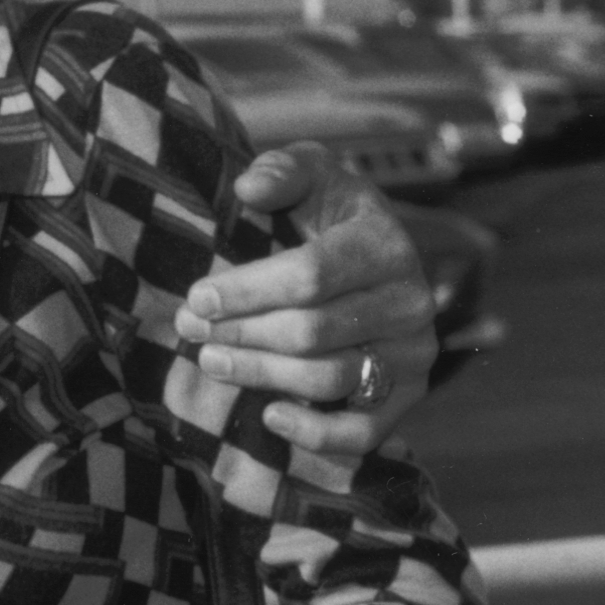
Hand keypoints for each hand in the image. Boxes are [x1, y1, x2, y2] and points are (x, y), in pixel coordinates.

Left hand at [174, 142, 436, 454]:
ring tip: (210, 362)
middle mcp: (411, 302)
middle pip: (311, 332)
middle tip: (190, 330)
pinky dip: (316, 433)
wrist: (370, 252)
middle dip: (241, 333)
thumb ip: (282, 171)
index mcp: (384, 243)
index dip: (247, 290)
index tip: (197, 297)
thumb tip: (249, 188)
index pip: (310, 275)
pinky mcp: (406, 394)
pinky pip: (364, 431)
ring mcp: (413, 353)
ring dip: (260, 374)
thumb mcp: (309, 173)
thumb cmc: (327, 211)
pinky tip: (269, 415)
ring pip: (328, 378)